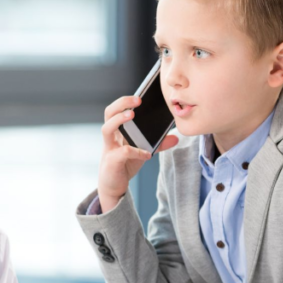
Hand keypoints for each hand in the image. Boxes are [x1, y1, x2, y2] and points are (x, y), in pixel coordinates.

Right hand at [98, 96, 178, 212]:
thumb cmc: (125, 165)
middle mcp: (111, 137)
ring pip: (106, 129)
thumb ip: (158, 144)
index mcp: (117, 131)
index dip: (125, 100)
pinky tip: (147, 154)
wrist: (114, 187)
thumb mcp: (143, 152)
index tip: (140, 95)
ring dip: (119, 120)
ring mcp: (109, 149)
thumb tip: (176, 137)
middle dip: (121, 104)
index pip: (116, 109)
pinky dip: (135, 152)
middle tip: (137, 100)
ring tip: (132, 115)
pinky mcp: (111, 162)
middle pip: (108, 113)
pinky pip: (122, 153)